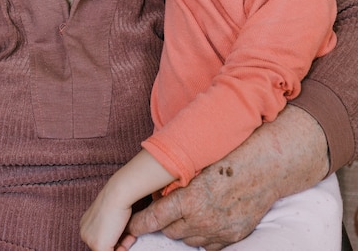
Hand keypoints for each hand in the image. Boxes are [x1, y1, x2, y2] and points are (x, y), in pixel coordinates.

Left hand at [80, 190, 131, 250]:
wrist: (117, 194)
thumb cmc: (116, 199)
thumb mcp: (110, 215)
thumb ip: (110, 228)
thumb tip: (117, 241)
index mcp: (86, 225)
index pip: (101, 239)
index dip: (115, 239)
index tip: (125, 234)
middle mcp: (84, 233)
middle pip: (103, 247)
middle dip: (119, 244)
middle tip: (130, 236)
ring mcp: (90, 241)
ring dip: (122, 247)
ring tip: (130, 236)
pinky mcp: (98, 247)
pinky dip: (123, 250)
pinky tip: (129, 238)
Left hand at [127, 106, 328, 249]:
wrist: (267, 165)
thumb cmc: (231, 155)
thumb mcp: (199, 163)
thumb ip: (178, 181)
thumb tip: (158, 191)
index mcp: (191, 198)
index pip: (155, 218)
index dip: (140, 224)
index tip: (130, 226)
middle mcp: (204, 219)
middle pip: (170, 231)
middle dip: (164, 222)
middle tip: (164, 208)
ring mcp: (220, 230)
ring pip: (188, 239)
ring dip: (183, 228)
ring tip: (186, 211)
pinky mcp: (233, 236)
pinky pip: (208, 244)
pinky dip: (202, 234)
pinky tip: (204, 218)